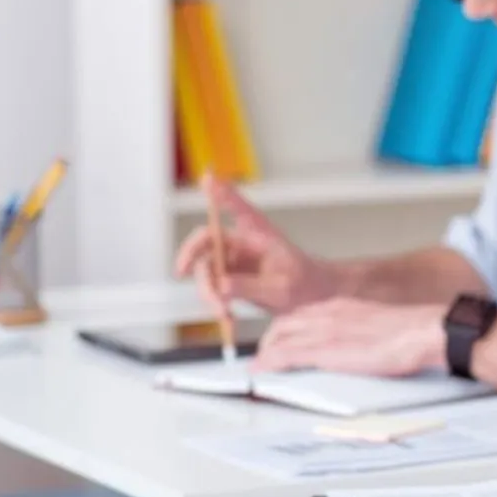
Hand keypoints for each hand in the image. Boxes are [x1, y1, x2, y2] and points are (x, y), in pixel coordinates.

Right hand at [175, 176, 338, 314]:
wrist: (313, 300)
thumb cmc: (305, 284)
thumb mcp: (281, 288)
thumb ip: (250, 285)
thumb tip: (220, 285)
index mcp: (259, 233)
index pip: (238, 208)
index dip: (222, 193)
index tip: (208, 177)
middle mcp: (242, 242)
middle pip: (206, 242)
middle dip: (192, 258)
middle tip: (184, 273)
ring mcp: (233, 260)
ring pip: (205, 270)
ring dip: (208, 293)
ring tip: (224, 314)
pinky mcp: (230, 277)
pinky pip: (212, 288)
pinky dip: (215, 303)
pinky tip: (226, 319)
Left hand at [251, 297, 446, 375]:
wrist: (423, 332)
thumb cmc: (412, 332)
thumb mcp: (379, 323)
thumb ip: (362, 330)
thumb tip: (361, 344)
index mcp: (342, 306)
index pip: (303, 314)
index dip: (287, 329)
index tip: (282, 341)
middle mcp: (327, 313)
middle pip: (284, 323)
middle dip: (270, 341)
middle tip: (266, 358)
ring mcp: (324, 330)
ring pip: (279, 336)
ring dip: (265, 353)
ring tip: (260, 368)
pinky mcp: (325, 350)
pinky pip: (285, 355)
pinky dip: (268, 363)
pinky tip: (260, 372)